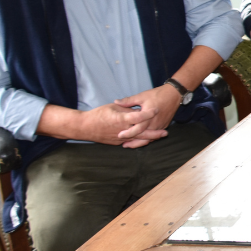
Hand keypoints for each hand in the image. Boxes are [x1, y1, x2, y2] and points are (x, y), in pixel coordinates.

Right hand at [37, 102, 164, 146]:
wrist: (84, 127)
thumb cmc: (98, 114)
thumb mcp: (114, 107)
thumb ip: (127, 109)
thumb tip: (138, 109)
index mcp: (121, 119)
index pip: (138, 117)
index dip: (148, 113)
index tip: (156, 109)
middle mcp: (122, 130)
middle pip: (142, 132)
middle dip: (154, 133)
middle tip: (166, 132)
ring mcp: (120, 138)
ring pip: (137, 139)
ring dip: (149, 138)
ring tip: (159, 136)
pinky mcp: (117, 142)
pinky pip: (131, 142)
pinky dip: (139, 141)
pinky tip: (147, 140)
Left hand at [113, 84, 180, 147]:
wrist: (174, 94)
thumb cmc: (157, 94)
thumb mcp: (142, 96)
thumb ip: (128, 101)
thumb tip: (116, 102)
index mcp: (148, 116)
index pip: (137, 128)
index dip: (128, 133)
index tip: (119, 135)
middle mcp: (155, 123)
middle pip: (143, 137)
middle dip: (133, 142)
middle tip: (123, 145)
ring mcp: (160, 125)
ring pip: (150, 138)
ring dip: (140, 142)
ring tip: (130, 145)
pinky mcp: (164, 126)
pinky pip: (155, 135)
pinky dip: (148, 139)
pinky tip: (142, 140)